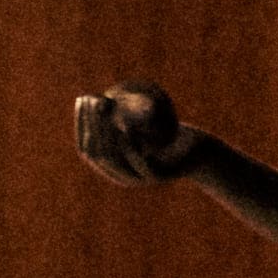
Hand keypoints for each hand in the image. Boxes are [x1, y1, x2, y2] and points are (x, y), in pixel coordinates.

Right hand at [74, 82, 188, 185]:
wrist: (195, 152)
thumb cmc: (165, 135)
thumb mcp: (140, 123)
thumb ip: (120, 116)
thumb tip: (97, 98)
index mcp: (112, 166)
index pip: (86, 148)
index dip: (81, 123)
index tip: (82, 99)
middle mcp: (122, 176)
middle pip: (97, 153)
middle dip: (93, 124)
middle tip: (96, 100)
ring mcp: (140, 179)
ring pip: (115, 159)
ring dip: (108, 132)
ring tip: (107, 109)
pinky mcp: (159, 176)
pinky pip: (140, 163)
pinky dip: (131, 144)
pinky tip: (127, 125)